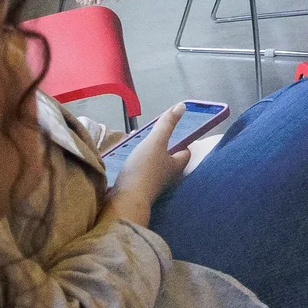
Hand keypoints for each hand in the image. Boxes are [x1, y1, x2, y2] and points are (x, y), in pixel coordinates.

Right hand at [108, 104, 190, 227]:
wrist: (123, 202)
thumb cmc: (144, 170)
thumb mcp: (156, 142)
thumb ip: (167, 125)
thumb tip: (182, 106)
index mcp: (177, 165)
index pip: (185, 150)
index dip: (182, 140)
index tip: (173, 131)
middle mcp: (167, 176)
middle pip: (167, 157)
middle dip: (159, 145)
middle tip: (149, 135)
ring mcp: (152, 184)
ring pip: (151, 164)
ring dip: (144, 154)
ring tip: (133, 142)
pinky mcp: (137, 189)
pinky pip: (138, 172)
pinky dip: (133, 164)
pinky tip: (122, 158)